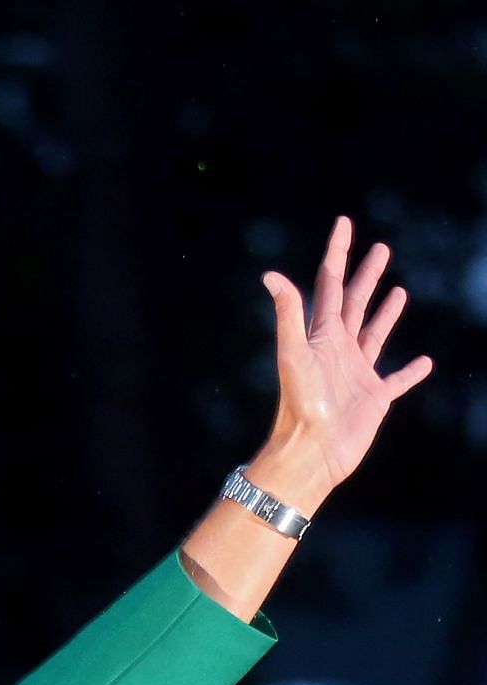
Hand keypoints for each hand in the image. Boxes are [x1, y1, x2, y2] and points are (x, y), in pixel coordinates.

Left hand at [255, 215, 432, 507]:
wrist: (311, 450)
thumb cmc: (301, 404)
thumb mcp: (294, 352)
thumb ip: (288, 313)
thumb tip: (269, 275)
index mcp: (321, 335)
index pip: (330, 284)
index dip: (337, 253)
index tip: (345, 223)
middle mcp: (338, 350)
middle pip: (355, 302)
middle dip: (366, 274)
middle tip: (380, 249)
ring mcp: (357, 373)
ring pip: (374, 334)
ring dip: (385, 312)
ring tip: (398, 292)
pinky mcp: (375, 398)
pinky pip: (398, 380)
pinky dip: (411, 371)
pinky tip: (424, 362)